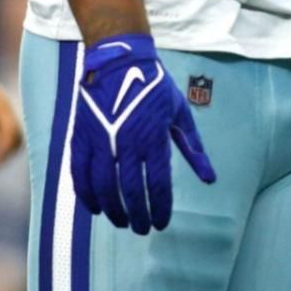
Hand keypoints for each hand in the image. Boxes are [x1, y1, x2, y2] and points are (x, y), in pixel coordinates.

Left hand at [0, 64, 21, 170]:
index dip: (0, 153)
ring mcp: (7, 112)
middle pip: (16, 138)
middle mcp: (10, 109)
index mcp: (2, 105)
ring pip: (14, 138)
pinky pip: (8, 134)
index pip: (11, 134)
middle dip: (2, 157)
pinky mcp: (1, 116)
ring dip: (2, 154)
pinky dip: (0, 148)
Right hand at [72, 34, 214, 233]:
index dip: (160, 208)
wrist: (118, 61)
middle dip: (137, 216)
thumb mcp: (180, 114)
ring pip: (103, 187)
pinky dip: (86, 195)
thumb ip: (194, 148)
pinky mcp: (82, 138)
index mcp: (154, 138)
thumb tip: (210, 178)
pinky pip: (80, 174)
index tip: (162, 224)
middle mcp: (126, 143)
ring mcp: (101, 141)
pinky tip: (96, 208)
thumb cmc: (154, 87)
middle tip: (142, 229)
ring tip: (121, 222)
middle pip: (130, 191)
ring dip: (113, 210)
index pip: (157, 184)